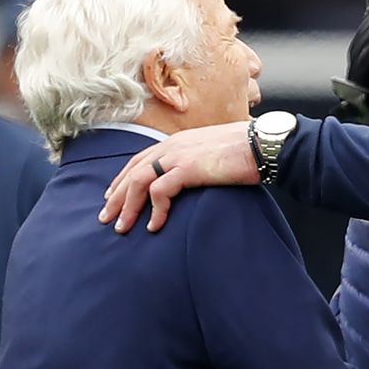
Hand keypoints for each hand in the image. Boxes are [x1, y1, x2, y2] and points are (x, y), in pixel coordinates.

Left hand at [98, 121, 257, 232]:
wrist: (262, 144)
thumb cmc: (245, 150)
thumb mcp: (213, 153)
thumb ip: (197, 162)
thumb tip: (193, 178)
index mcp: (178, 141)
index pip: (140, 159)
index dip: (122, 177)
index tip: (112, 195)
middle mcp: (172, 146)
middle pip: (132, 171)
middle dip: (116, 196)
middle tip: (106, 217)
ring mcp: (178, 156)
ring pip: (138, 181)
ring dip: (127, 206)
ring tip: (122, 227)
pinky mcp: (187, 168)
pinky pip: (159, 192)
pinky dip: (154, 210)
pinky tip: (154, 225)